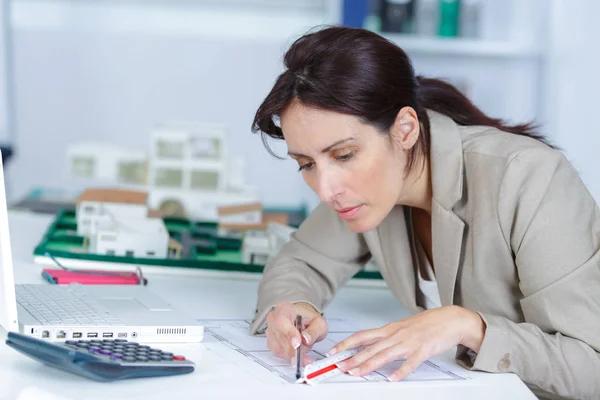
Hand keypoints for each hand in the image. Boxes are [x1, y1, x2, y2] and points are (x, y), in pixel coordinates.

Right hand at [265, 302, 327, 366]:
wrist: (303, 320)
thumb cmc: (308, 319)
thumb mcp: (319, 323)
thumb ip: (314, 331)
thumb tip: (306, 339)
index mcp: (285, 309)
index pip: (282, 320)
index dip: (288, 333)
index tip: (297, 344)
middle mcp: (274, 319)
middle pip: (279, 336)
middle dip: (292, 349)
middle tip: (304, 356)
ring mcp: (271, 331)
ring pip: (277, 346)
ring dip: (291, 355)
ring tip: (305, 358)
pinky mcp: (271, 342)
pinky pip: (278, 352)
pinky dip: (289, 357)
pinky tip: (298, 358)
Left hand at [329, 306, 485, 381]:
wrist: (450, 318)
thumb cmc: (427, 323)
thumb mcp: (402, 326)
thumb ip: (387, 336)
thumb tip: (371, 344)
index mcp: (390, 329)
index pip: (362, 336)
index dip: (346, 343)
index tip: (334, 351)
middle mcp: (396, 334)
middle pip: (370, 347)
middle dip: (353, 358)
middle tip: (339, 366)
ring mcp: (409, 342)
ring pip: (385, 355)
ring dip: (369, 364)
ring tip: (357, 373)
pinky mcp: (423, 349)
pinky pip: (410, 362)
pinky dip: (400, 371)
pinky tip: (391, 379)